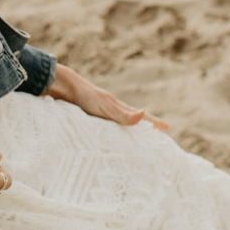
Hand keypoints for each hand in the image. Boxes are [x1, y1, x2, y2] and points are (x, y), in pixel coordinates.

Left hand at [48, 63, 174, 132]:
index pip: (141, 117)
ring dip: (127, 131)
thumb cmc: (85, 97)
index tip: (167, 127)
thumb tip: (143, 114)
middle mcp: (111, 111)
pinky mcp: (89, 118)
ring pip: (118, 124)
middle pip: (132, 121)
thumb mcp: (106, 107)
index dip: (153, 123)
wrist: (62, 88)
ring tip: (134, 141)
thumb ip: (123, 115)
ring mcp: (100, 114)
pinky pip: (104, 128)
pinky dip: (111, 133)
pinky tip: (107, 139)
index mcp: (118, 108)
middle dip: (143, 128)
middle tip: (155, 137)